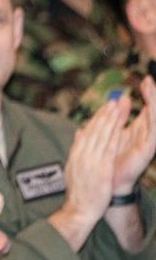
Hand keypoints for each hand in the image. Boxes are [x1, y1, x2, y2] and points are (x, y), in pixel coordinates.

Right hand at [52, 96, 126, 249]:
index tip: (106, 107)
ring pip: (101, 136)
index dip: (98, 118)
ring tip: (117, 107)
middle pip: (94, 130)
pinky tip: (119, 127)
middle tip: (114, 100)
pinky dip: (113, 136)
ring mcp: (91, 162)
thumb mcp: (73, 168)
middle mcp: (82, 155)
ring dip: (110, 120)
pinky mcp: (100, 170)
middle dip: (105, 114)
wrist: (78, 210)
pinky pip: (108, 149)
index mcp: (76, 154)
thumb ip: (77, 150)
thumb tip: (79, 133)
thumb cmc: (79, 192)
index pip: (87, 132)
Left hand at [112, 76, 155, 196]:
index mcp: (139, 128)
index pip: (147, 107)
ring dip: (154, 103)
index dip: (148, 94)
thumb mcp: (113, 132)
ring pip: (155, 119)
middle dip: (153, 95)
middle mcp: (147, 133)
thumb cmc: (110, 157)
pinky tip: (151, 109)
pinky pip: (153, 132)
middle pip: (154, 111)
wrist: (108, 180)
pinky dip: (153, 119)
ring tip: (150, 89)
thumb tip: (121, 100)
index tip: (145, 79)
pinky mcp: (148, 149)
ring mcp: (149, 141)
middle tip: (149, 80)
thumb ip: (117, 117)